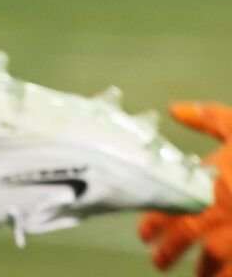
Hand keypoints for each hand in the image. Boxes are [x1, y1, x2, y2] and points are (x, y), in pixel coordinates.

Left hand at [142, 102, 231, 275]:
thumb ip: (207, 119)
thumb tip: (176, 109)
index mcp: (211, 181)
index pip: (171, 206)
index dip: (155, 222)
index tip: (145, 233)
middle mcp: (223, 210)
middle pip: (189, 237)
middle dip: (170, 251)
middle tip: (159, 260)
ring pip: (217, 260)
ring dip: (205, 271)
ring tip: (198, 276)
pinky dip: (229, 274)